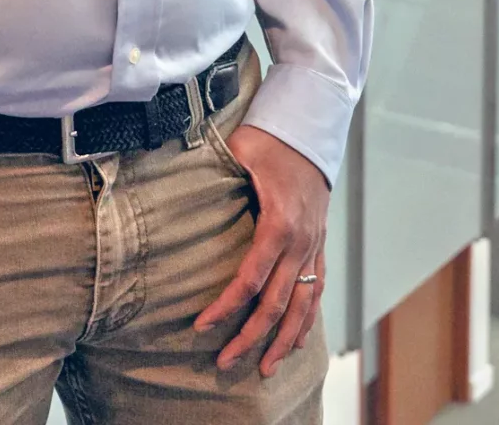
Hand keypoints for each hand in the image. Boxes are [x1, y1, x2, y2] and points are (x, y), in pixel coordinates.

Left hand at [193, 124, 329, 377]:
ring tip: (266, 369)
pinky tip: (297, 341)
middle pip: (276, 303)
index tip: (202, 326)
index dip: (226, 306)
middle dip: (250, 337)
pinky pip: (317, 290)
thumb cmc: (268, 139)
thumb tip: (179, 184)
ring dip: (284, 340)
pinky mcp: (319, 245)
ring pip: (302, 305)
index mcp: (279, 224)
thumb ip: (216, 174)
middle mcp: (301, 242)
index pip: (250, 278)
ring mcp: (314, 246)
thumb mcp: (238, 152)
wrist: (309, 128)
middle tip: (224, 361)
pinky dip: (308, 319)